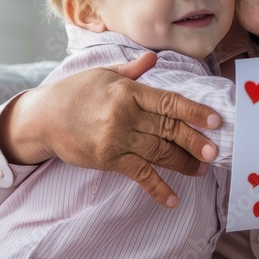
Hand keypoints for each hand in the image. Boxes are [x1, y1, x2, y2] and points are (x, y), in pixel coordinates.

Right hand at [0, 52, 220, 207]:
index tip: (215, 121)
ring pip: (159, 153)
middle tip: (215, 151)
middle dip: (194, 141)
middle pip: (168, 129)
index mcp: (129, 91)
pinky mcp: (108, 159)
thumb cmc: (75, 92)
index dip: (194, 111)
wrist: (43, 118)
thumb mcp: (104, 74)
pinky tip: (173, 199)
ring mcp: (117, 138)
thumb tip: (153, 58)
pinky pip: (139, 175)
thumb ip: (133, 70)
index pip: (169, 101)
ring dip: (183, 163)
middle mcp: (125, 114)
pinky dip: (157, 188)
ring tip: (202, 169)